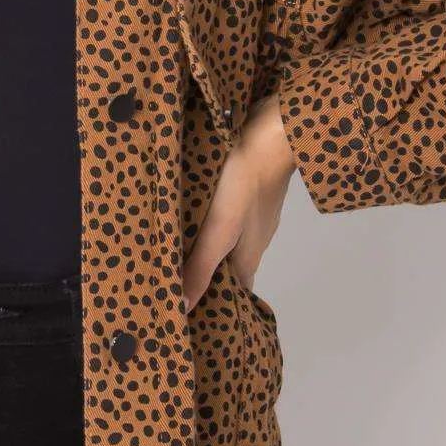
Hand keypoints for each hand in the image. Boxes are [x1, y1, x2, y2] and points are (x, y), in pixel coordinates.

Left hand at [181, 92, 296, 311]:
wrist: (273, 131)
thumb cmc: (246, 181)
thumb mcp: (219, 229)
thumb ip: (200, 266)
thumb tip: (183, 306)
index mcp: (248, 258)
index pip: (232, 294)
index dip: (212, 305)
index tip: (189, 314)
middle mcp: (252, 240)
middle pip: (227, 268)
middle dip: (204, 277)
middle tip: (172, 284)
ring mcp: (252, 215)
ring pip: (225, 241)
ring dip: (203, 248)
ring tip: (172, 251)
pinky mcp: (247, 192)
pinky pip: (226, 216)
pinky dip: (208, 223)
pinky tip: (189, 215)